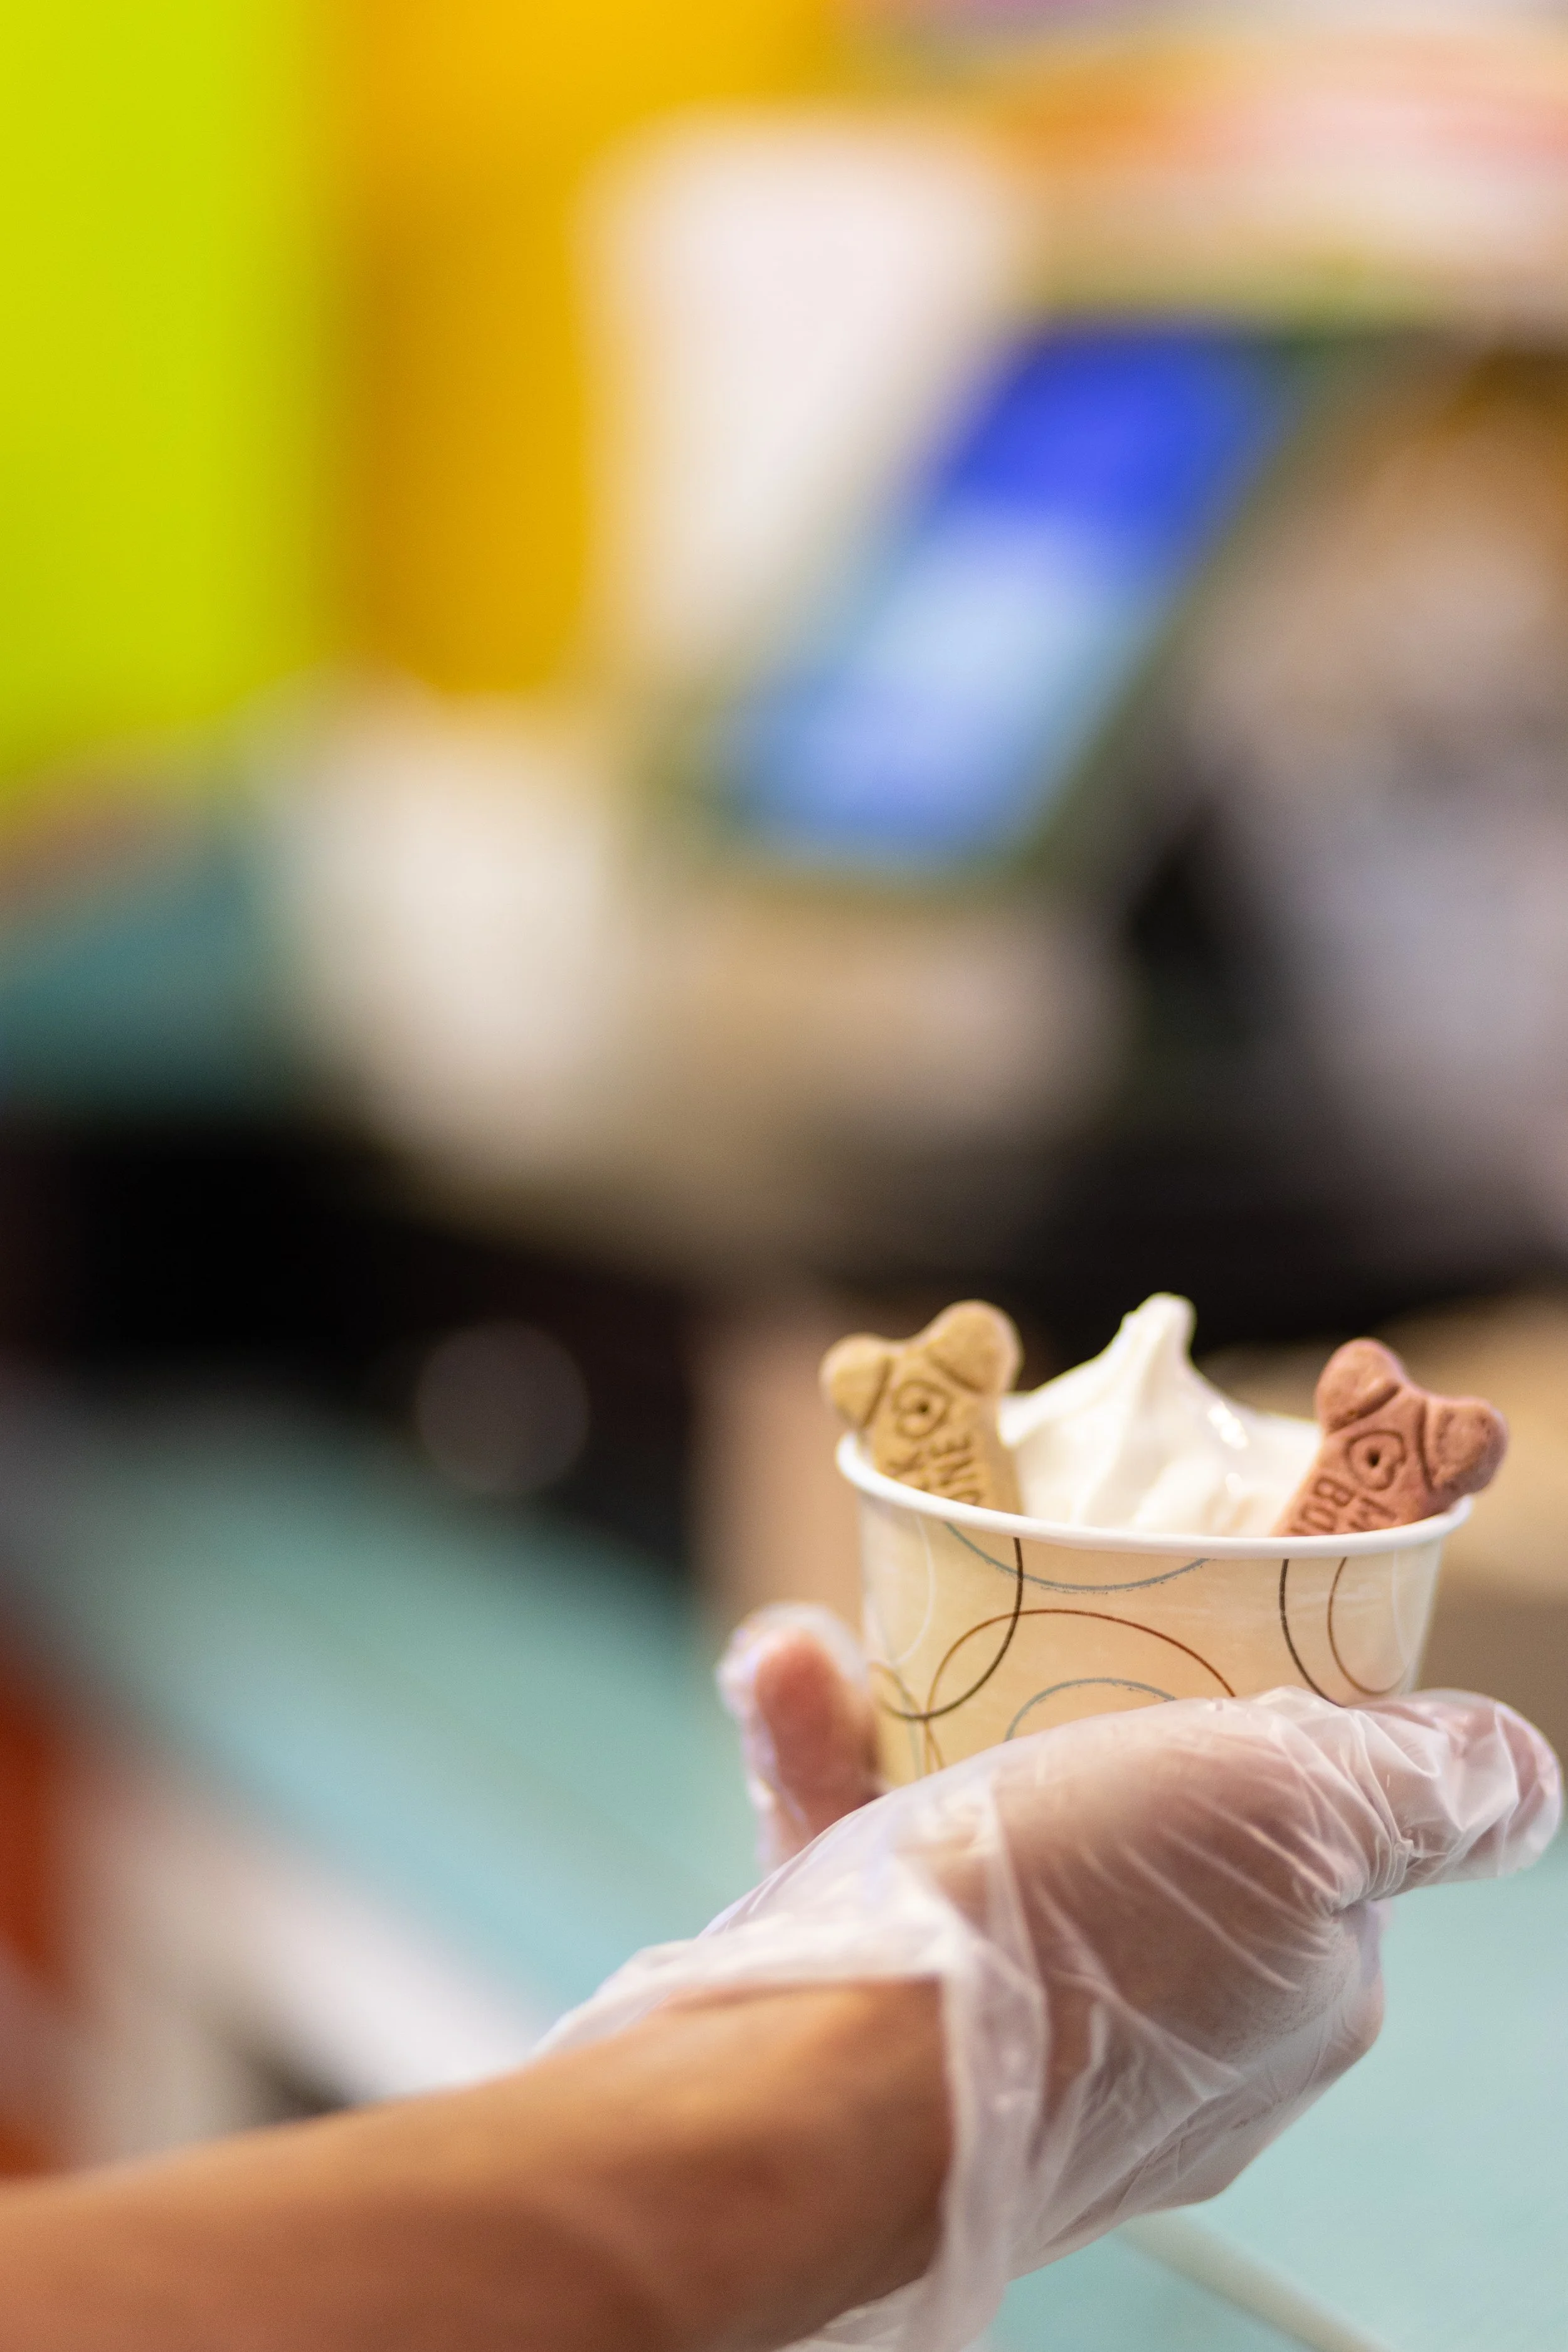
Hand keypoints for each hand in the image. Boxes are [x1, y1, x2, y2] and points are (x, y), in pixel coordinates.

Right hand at [549, 1610, 1557, 2348]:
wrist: (821, 2091)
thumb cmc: (1066, 1927)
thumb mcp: (1295, 1806)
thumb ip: (1430, 1785)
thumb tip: (1524, 1770)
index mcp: (1293, 1984)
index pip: (1313, 1819)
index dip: (1262, 1703)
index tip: (1186, 1611)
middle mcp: (1172, 2027)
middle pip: (1138, 1802)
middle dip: (1058, 1684)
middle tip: (1003, 1606)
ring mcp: (1027, 2028)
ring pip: (978, 1813)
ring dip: (909, 1701)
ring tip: (849, 1640)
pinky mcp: (892, 2016)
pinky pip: (863, 1852)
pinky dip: (819, 1756)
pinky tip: (788, 1676)